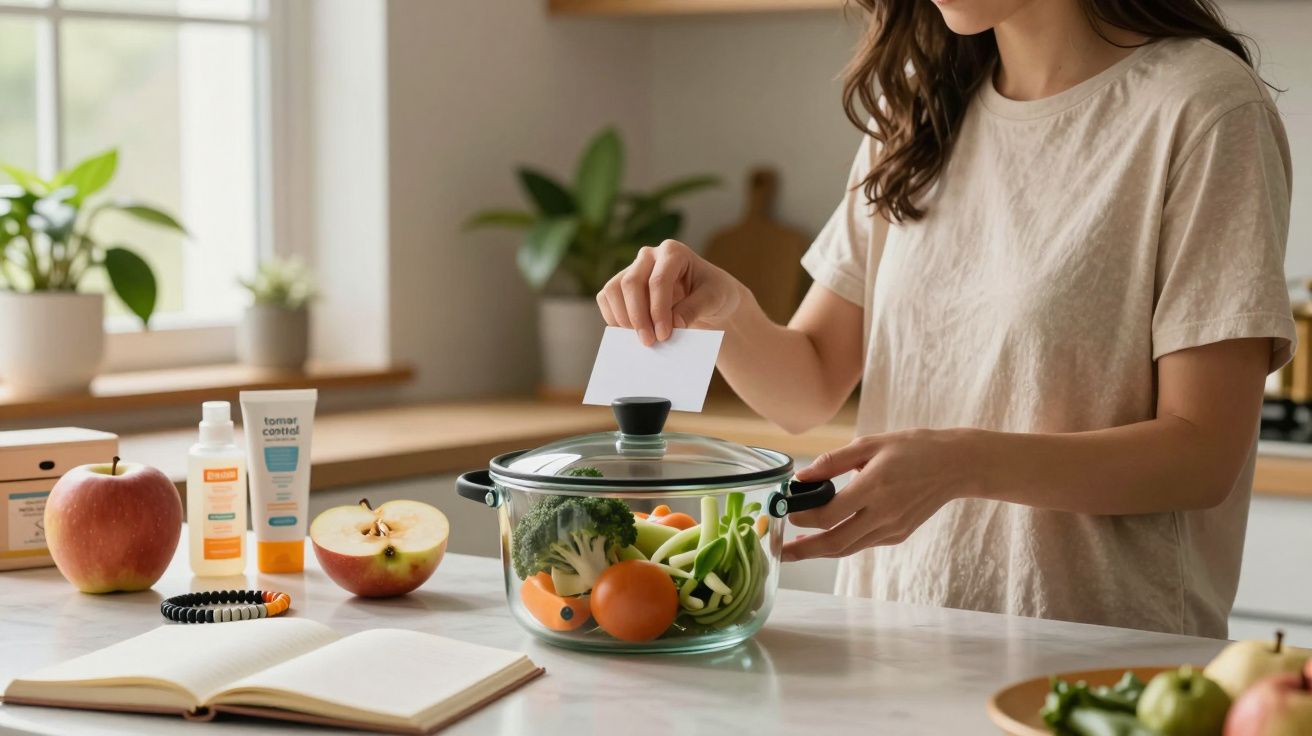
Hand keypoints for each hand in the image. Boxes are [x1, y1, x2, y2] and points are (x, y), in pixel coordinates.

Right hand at [597, 240, 744, 345]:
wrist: (706, 296)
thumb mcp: (715, 299)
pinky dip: (613, 318)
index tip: (664, 335)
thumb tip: (674, 323)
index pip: (658, 280)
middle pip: (631, 283)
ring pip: (614, 290)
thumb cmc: (713, 292)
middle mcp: (649, 256)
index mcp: (673, 252)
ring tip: (641, 339)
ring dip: (623, 318)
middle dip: (638, 316)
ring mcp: (633, 268)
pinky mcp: (622, 284)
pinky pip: (607, 298)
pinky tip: (629, 334)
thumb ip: (695, 308)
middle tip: (649, 342)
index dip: (658, 310)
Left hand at [782, 429, 981, 561]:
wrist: (956, 465)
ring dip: (820, 551)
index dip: (804, 517)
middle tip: (780, 552)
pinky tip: (827, 537)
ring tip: (796, 551)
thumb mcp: (870, 444)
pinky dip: (842, 543)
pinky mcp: (899, 534)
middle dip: (804, 550)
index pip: (829, 514)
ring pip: (849, 548)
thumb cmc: (911, 448)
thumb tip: (801, 477)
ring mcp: (893, 527)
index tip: (788, 511)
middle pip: (835, 542)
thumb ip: (833, 462)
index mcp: (874, 486)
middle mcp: (883, 513)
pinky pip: (864, 543)